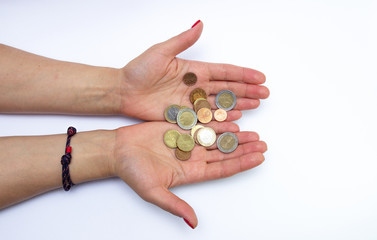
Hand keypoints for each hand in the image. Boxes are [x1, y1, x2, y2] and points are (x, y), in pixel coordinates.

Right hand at [112, 121, 266, 227]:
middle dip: (243, 148)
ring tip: (252, 132)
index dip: (241, 163)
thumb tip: (194, 223)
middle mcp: (192, 157)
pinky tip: (232, 117)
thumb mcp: (153, 192)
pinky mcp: (181, 127)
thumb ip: (175, 205)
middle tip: (261, 143)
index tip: (259, 158)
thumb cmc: (132, 172)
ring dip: (235, 135)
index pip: (222, 169)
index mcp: (190, 172)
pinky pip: (203, 123)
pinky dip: (218, 120)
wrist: (117, 150)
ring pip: (217, 137)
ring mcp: (188, 141)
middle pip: (224, 153)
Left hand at [120, 21, 268, 120]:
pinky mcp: (183, 115)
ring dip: (239, 104)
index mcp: (194, 70)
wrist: (123, 91)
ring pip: (220, 103)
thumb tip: (200, 25)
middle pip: (227, 88)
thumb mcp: (161, 52)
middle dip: (247, 91)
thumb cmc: (139, 70)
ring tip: (256, 105)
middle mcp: (196, 86)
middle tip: (265, 94)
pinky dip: (221, 118)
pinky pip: (206, 117)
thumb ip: (182, 40)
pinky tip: (235, 118)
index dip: (243, 75)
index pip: (224, 72)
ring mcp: (191, 102)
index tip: (260, 77)